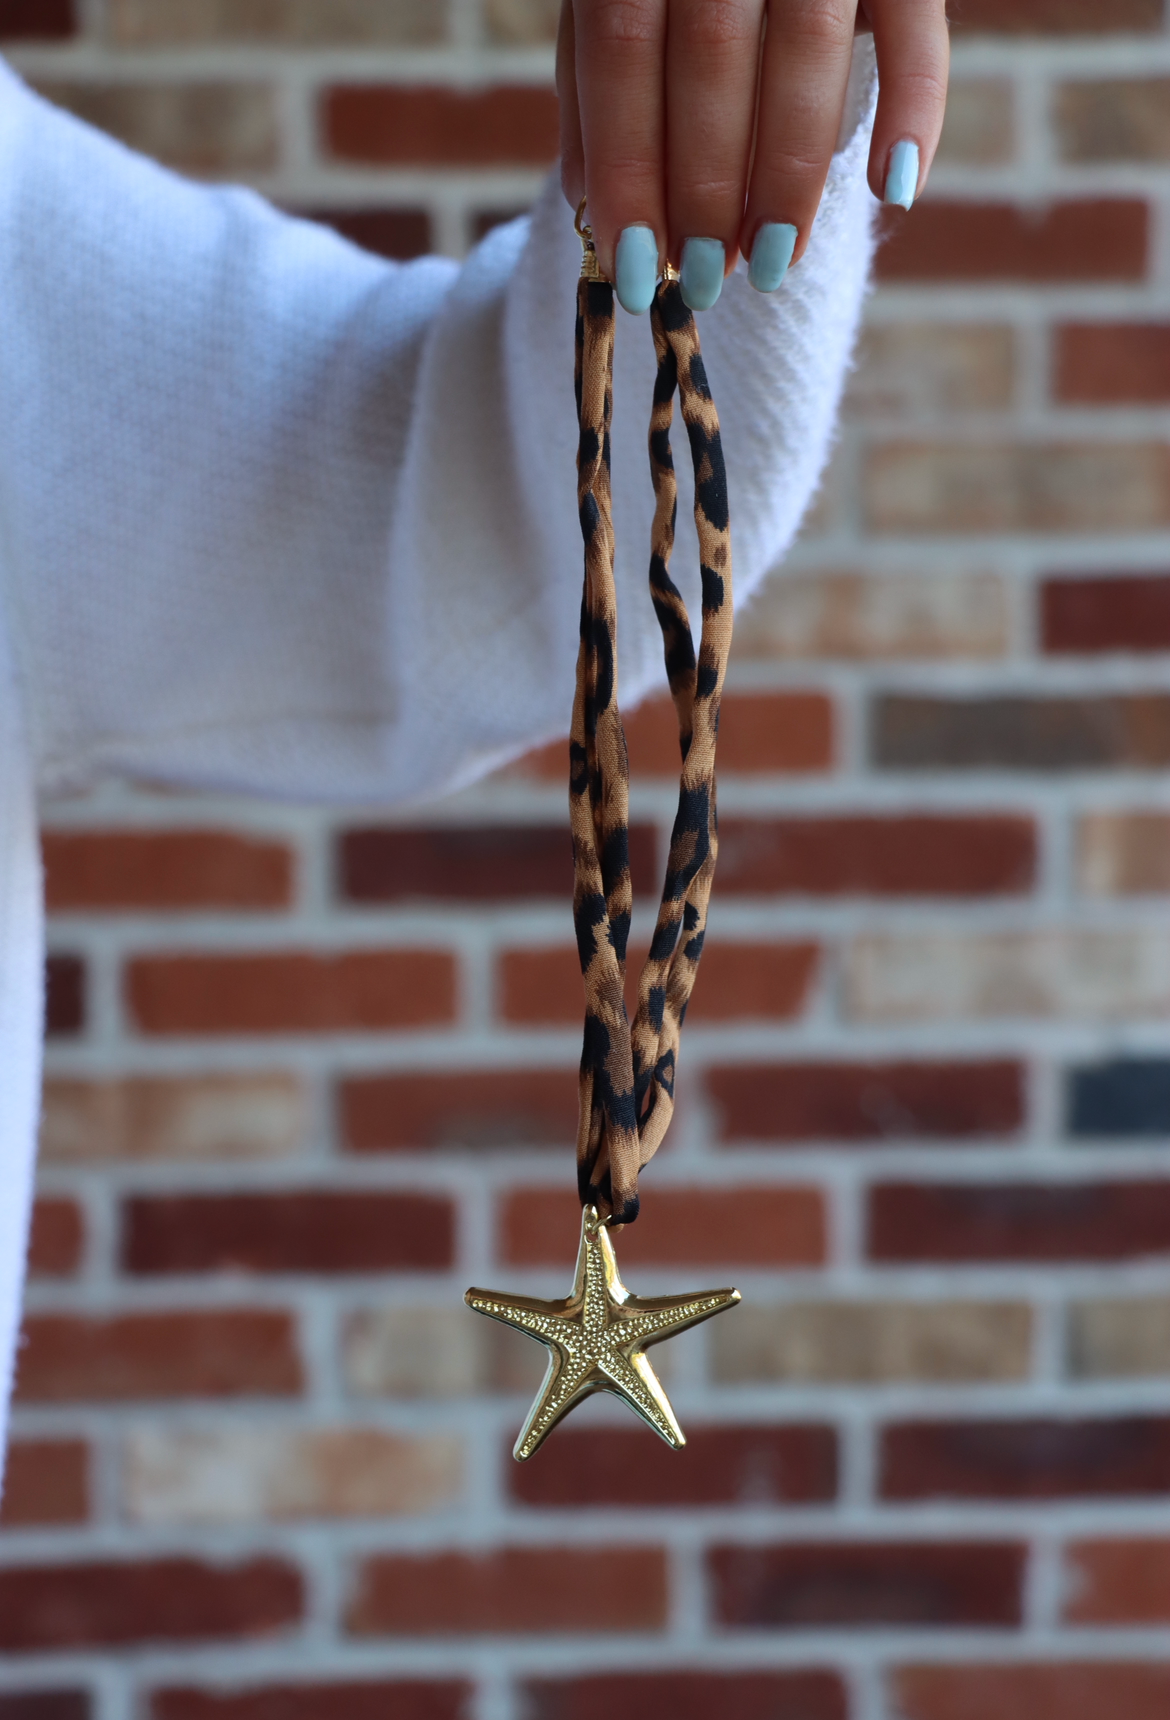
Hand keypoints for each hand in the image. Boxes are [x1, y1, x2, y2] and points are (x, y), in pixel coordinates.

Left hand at [557, 0, 948, 311]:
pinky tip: (892, 188)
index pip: (622, 53)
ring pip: (805, 51)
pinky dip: (915, 108)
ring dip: (787, 175)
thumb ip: (596, 75)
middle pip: (711, 60)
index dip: (626, 168)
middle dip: (703, 188)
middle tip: (701, 278)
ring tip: (768, 260)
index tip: (632, 267)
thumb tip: (584, 199)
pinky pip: (918, 28)